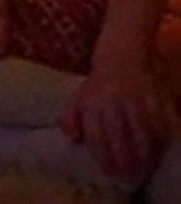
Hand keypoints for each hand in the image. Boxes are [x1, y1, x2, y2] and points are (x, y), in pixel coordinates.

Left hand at [62, 61, 175, 180]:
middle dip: (123, 159)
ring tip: (144, 167)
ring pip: (141, 129)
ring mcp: (134, 96)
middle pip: (118, 135)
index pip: (96, 134)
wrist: (120, 55)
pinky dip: (160, 137)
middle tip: (128, 176)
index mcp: (91, 100)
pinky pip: (159, 120)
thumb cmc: (98, 84)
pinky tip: (158, 148)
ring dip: (144, 152)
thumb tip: (71, 139)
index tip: (110, 173)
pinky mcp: (153, 94)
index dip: (103, 156)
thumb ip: (70, 118)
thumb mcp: (79, 97)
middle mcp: (111, 98)